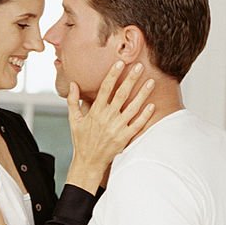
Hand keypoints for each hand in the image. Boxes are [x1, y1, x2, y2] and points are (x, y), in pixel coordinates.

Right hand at [65, 61, 154, 192]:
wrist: (89, 161)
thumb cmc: (82, 140)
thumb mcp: (74, 120)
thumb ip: (73, 101)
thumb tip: (73, 84)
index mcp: (95, 111)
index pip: (105, 88)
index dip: (113, 75)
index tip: (120, 63)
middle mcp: (107, 118)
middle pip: (121, 94)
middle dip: (131, 79)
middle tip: (139, 66)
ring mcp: (117, 128)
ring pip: (133, 108)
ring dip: (143, 94)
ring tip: (151, 82)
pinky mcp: (124, 138)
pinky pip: (137, 125)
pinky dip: (145, 115)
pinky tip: (152, 105)